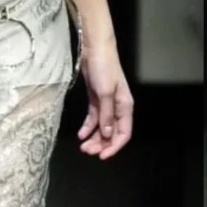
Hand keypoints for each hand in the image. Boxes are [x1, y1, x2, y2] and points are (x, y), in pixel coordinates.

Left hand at [77, 38, 133, 158]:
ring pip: (102, 128)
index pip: (124, 133)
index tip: (102, 156)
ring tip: (82, 146)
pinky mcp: (97, 100)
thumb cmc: (104, 69)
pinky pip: (94, 119)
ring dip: (94, 138)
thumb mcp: (105, 93)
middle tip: (87, 151)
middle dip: (101, 144)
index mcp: (125, 107)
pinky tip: (81, 134)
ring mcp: (107, 105)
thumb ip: (106, 115)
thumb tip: (108, 134)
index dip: (114, 146)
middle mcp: (118, 108)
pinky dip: (88, 128)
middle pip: (112, 133)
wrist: (96, 50)